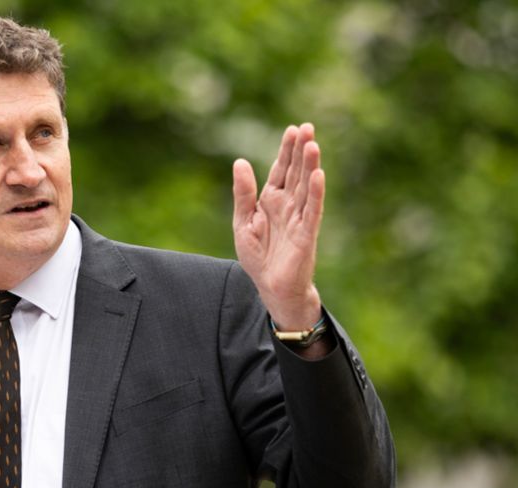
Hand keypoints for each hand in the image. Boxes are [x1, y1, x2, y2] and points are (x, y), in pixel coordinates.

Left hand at [232, 123, 323, 330]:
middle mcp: (288, 205)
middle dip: (300, 151)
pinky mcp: (306, 233)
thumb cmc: (258, 257)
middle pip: (295, 173)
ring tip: (313, 143)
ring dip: (310, 166)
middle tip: (307, 127)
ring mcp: (299, 218)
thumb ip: (243, 193)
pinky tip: (319, 174)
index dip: (286, 151)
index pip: (280, 170)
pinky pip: (313, 209)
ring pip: (306, 187)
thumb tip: (240, 161)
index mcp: (271, 201)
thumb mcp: (243, 222)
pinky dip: (316, 192)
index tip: (292, 129)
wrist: (271, 287)